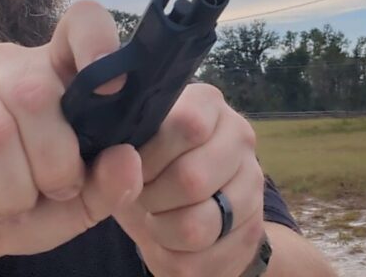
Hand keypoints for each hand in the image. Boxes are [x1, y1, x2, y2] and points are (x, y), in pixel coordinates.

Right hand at [0, 1, 142, 274]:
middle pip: (36, 94)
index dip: (98, 42)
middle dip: (52, 162)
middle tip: (50, 194)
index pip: (81, 24)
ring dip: (10, 190)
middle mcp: (4, 66)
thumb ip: (108, 186)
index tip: (113, 88)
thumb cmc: (16, 207)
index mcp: (53, 73)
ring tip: (9, 211)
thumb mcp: (73, 206)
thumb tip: (128, 158)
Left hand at [115, 84, 266, 276]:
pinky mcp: (252, 232)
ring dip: (161, 231)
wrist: (184, 204)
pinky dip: (174, 257)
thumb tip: (117, 159)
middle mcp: (239, 137)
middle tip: (142, 195)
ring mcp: (252, 185)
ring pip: (196, 226)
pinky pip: (202, 260)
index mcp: (208, 104)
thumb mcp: (128, 147)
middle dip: (151, 198)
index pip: (187, 124)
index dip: (149, 155)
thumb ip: (113, 147)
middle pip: (191, 179)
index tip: (131, 167)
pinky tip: (172, 240)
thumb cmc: (147, 165)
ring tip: (156, 218)